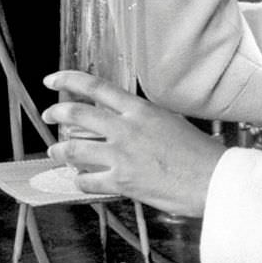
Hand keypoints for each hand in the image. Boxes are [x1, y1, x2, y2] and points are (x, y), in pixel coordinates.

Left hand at [42, 70, 226, 216]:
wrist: (212, 180)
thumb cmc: (199, 152)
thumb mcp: (170, 122)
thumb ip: (144, 119)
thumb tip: (126, 119)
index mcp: (140, 110)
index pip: (96, 87)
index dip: (69, 80)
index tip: (53, 79)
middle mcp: (126, 129)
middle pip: (76, 114)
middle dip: (56, 113)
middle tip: (49, 115)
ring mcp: (121, 156)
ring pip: (73, 150)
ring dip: (59, 150)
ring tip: (55, 151)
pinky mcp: (121, 183)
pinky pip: (87, 181)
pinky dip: (80, 180)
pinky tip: (82, 180)